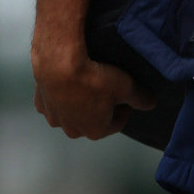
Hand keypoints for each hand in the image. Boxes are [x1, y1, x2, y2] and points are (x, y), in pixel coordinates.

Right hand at [32, 41, 155, 141]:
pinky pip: (55, 103)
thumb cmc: (94, 77)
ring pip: (72, 113)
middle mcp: (73, 130)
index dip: (125, 109)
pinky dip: (61, 96)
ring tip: (86, 83)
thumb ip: (140, 98)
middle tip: (107, 88)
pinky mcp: (40, 104)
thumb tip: (152, 103)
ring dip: (80, 103)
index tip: (127, 96)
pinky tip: (67, 82)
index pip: (117, 123)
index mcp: (95, 131)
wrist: (58, 61)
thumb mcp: (126, 86)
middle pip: (93, 120)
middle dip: (101, 107)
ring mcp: (54, 118)